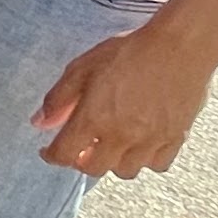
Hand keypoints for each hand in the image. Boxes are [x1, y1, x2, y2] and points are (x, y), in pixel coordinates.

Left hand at [30, 16, 217, 177]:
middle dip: (81, 160)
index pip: (64, 155)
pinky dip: (146, 160)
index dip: (51, 155)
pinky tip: (142, 144)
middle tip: (82, 146)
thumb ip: (59, 98)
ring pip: (126, 171)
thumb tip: (39, 122)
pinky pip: (157, 165)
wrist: (178, 47)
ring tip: (112, 143)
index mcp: (94, 118)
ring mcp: (150, 141)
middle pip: (93, 169)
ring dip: (113, 161)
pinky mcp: (175, 139)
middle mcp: (121, 136)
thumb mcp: (83, 67)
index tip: (49, 151)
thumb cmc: (129, 51)